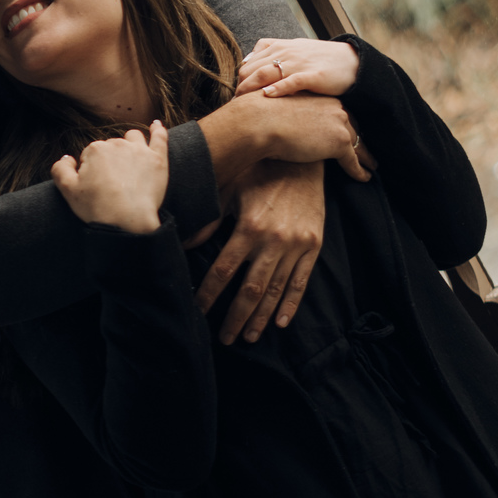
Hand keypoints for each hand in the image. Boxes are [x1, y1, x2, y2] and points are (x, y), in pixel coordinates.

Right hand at [52, 123, 168, 234]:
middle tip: (111, 182)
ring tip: (130, 159)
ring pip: (133, 138)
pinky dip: (158, 130)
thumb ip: (60, 169)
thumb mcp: (68, 191)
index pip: (90, 154)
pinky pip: (160, 137)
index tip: (95, 186)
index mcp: (95, 150)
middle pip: (112, 146)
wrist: (127, 221)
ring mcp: (140, 150)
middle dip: (110, 159)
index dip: (91, 170)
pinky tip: (156, 125)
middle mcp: (117, 144)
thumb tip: (67, 158)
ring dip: (130, 144)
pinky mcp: (158, 159)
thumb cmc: (97, 208)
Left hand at [197, 161, 324, 344]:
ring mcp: (296, 245)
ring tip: (249, 336)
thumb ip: (209, 219)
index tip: (198, 311)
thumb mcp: (230, 188)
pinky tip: (280, 322)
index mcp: (249, 227)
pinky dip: (291, 304)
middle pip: (250, 290)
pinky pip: (301, 281)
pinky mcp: (314, 245)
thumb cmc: (260, 170)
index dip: (209, 294)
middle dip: (236, 317)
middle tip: (225, 339)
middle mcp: (274, 241)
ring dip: (261, 317)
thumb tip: (184, 243)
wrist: (303, 158)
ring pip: (276, 290)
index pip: (224, 271)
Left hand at [236, 37, 358, 98]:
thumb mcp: (294, 50)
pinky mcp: (314, 75)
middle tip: (232, 105)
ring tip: (241, 102)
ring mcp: (300, 63)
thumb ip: (270, 52)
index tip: (234, 97)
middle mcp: (286, 52)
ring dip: (250, 88)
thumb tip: (246, 61)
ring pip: (267, 72)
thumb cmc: (320, 59)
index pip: (249, 62)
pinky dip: (278, 88)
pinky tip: (267, 96)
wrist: (352, 62)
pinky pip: (292, 81)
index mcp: (279, 47)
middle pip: (253, 68)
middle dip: (240, 87)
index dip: (239, 80)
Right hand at [247, 90, 372, 177]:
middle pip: (353, 128)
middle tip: (368, 152)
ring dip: (366, 156)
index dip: (347, 126)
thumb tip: (285, 125)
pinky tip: (364, 177)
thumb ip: (291, 116)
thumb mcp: (280, 110)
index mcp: (322, 99)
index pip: (340, 115)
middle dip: (360, 140)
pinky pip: (353, 161)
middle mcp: (335, 108)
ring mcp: (339, 124)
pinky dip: (360, 171)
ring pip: (358, 144)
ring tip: (371, 166)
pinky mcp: (339, 143)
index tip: (351, 136)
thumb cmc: (260, 116)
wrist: (259, 121)